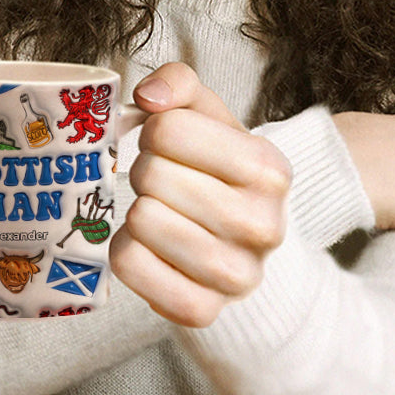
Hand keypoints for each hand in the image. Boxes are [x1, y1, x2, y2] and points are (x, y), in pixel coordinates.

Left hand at [110, 62, 290, 327]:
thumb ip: (179, 83)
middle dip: (144, 171)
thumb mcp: (207, 116)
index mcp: (269, 168)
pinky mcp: (202, 311)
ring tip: (159, 212)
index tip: (168, 145)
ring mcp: (237, 276)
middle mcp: (264, 225)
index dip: (154, 131)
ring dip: (135, 211)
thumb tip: (148, 96)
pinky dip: (125, 251)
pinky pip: (129, 265)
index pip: (167, 129)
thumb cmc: (214, 169)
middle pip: (150, 176)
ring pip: (140, 221)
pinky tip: (149, 246)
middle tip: (162, 182)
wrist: (240, 243)